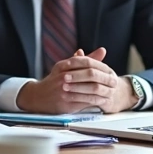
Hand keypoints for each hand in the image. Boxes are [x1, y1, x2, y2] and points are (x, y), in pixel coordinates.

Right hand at [16, 48, 136, 113]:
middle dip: (103, 78)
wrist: (38, 97)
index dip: (100, 66)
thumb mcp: (67, 67)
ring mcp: (63, 90)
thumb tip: (103, 50)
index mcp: (63, 65)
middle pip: (88, 75)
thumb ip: (85, 60)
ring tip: (111, 91)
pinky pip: (84, 101)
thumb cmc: (56, 80)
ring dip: (101, 91)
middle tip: (114, 81)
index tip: (110, 70)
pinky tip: (102, 100)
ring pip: (88, 89)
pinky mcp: (65, 103)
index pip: (85, 62)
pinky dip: (95, 101)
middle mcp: (62, 77)